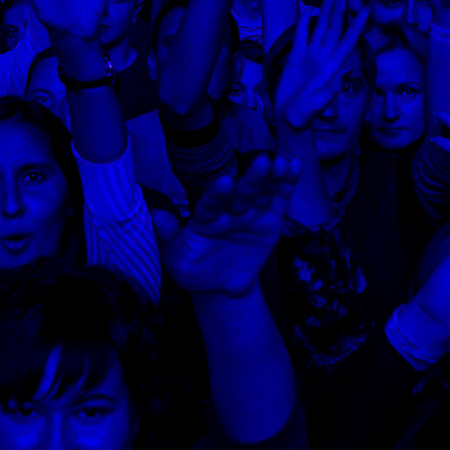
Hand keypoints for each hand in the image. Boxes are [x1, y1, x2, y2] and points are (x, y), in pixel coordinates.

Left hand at [160, 154, 298, 298]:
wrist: (219, 288)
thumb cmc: (194, 270)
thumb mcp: (177, 260)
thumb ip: (168, 238)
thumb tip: (155, 215)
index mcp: (205, 220)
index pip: (211, 205)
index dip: (217, 194)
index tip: (224, 181)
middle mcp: (228, 213)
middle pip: (241, 194)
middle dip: (251, 179)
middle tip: (262, 162)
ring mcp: (250, 216)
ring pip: (262, 194)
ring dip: (272, 177)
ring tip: (282, 162)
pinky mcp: (269, 222)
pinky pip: (279, 202)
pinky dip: (287, 185)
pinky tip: (294, 166)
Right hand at [274, 0, 372, 131]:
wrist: (290, 118)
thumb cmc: (306, 112)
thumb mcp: (319, 101)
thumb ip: (331, 87)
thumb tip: (344, 74)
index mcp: (333, 65)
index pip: (348, 40)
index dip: (357, 24)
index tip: (366, 9)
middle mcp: (324, 57)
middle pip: (335, 28)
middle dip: (341, 9)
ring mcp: (311, 56)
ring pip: (321, 28)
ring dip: (326, 12)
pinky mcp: (297, 58)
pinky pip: (302, 36)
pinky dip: (303, 23)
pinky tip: (306, 10)